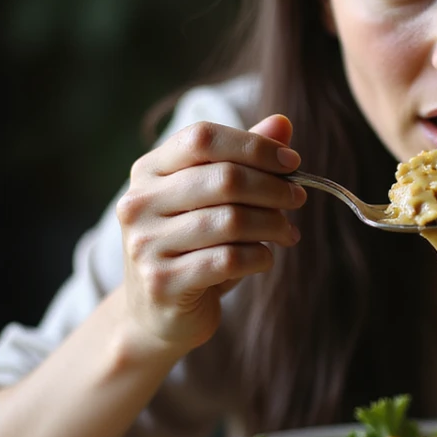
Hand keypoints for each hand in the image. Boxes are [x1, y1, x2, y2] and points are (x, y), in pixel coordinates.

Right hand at [115, 113, 305, 354]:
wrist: (156, 313)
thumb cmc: (192, 246)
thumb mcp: (214, 199)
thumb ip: (243, 158)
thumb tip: (282, 123)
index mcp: (148, 171)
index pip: (203, 138)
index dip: (254, 145)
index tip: (292, 161)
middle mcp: (138, 203)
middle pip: (225, 178)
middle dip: (274, 187)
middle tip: (298, 198)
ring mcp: (145, 244)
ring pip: (232, 220)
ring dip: (274, 224)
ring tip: (289, 232)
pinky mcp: (163, 282)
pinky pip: (230, 259)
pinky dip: (260, 256)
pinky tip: (266, 257)